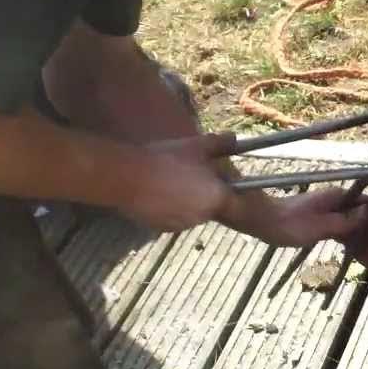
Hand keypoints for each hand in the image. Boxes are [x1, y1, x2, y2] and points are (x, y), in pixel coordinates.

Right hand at [119, 133, 236, 231]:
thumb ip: (221, 144)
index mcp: (216, 198)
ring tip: (174, 180)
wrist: (128, 177)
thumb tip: (235, 138)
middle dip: (208, 193)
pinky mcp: (162, 229)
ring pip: (194, 213)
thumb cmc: (167, 158)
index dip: (238, 196)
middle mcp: (203, 216)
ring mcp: (182, 225)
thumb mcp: (197, 146)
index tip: (228, 184)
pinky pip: (175, 219)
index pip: (239, 206)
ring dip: (189, 202)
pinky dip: (172, 209)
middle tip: (194, 174)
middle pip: (213, 206)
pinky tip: (160, 192)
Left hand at [225, 188, 367, 269]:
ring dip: (364, 244)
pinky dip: (351, 244)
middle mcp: (338, 202)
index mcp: (340, 198)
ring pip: (355, 228)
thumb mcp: (319, 226)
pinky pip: (343, 233)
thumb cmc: (287, 223)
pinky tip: (356, 257)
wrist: (259, 220)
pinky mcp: (321, 222)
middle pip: (366, 218)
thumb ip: (346, 221)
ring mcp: (329, 212)